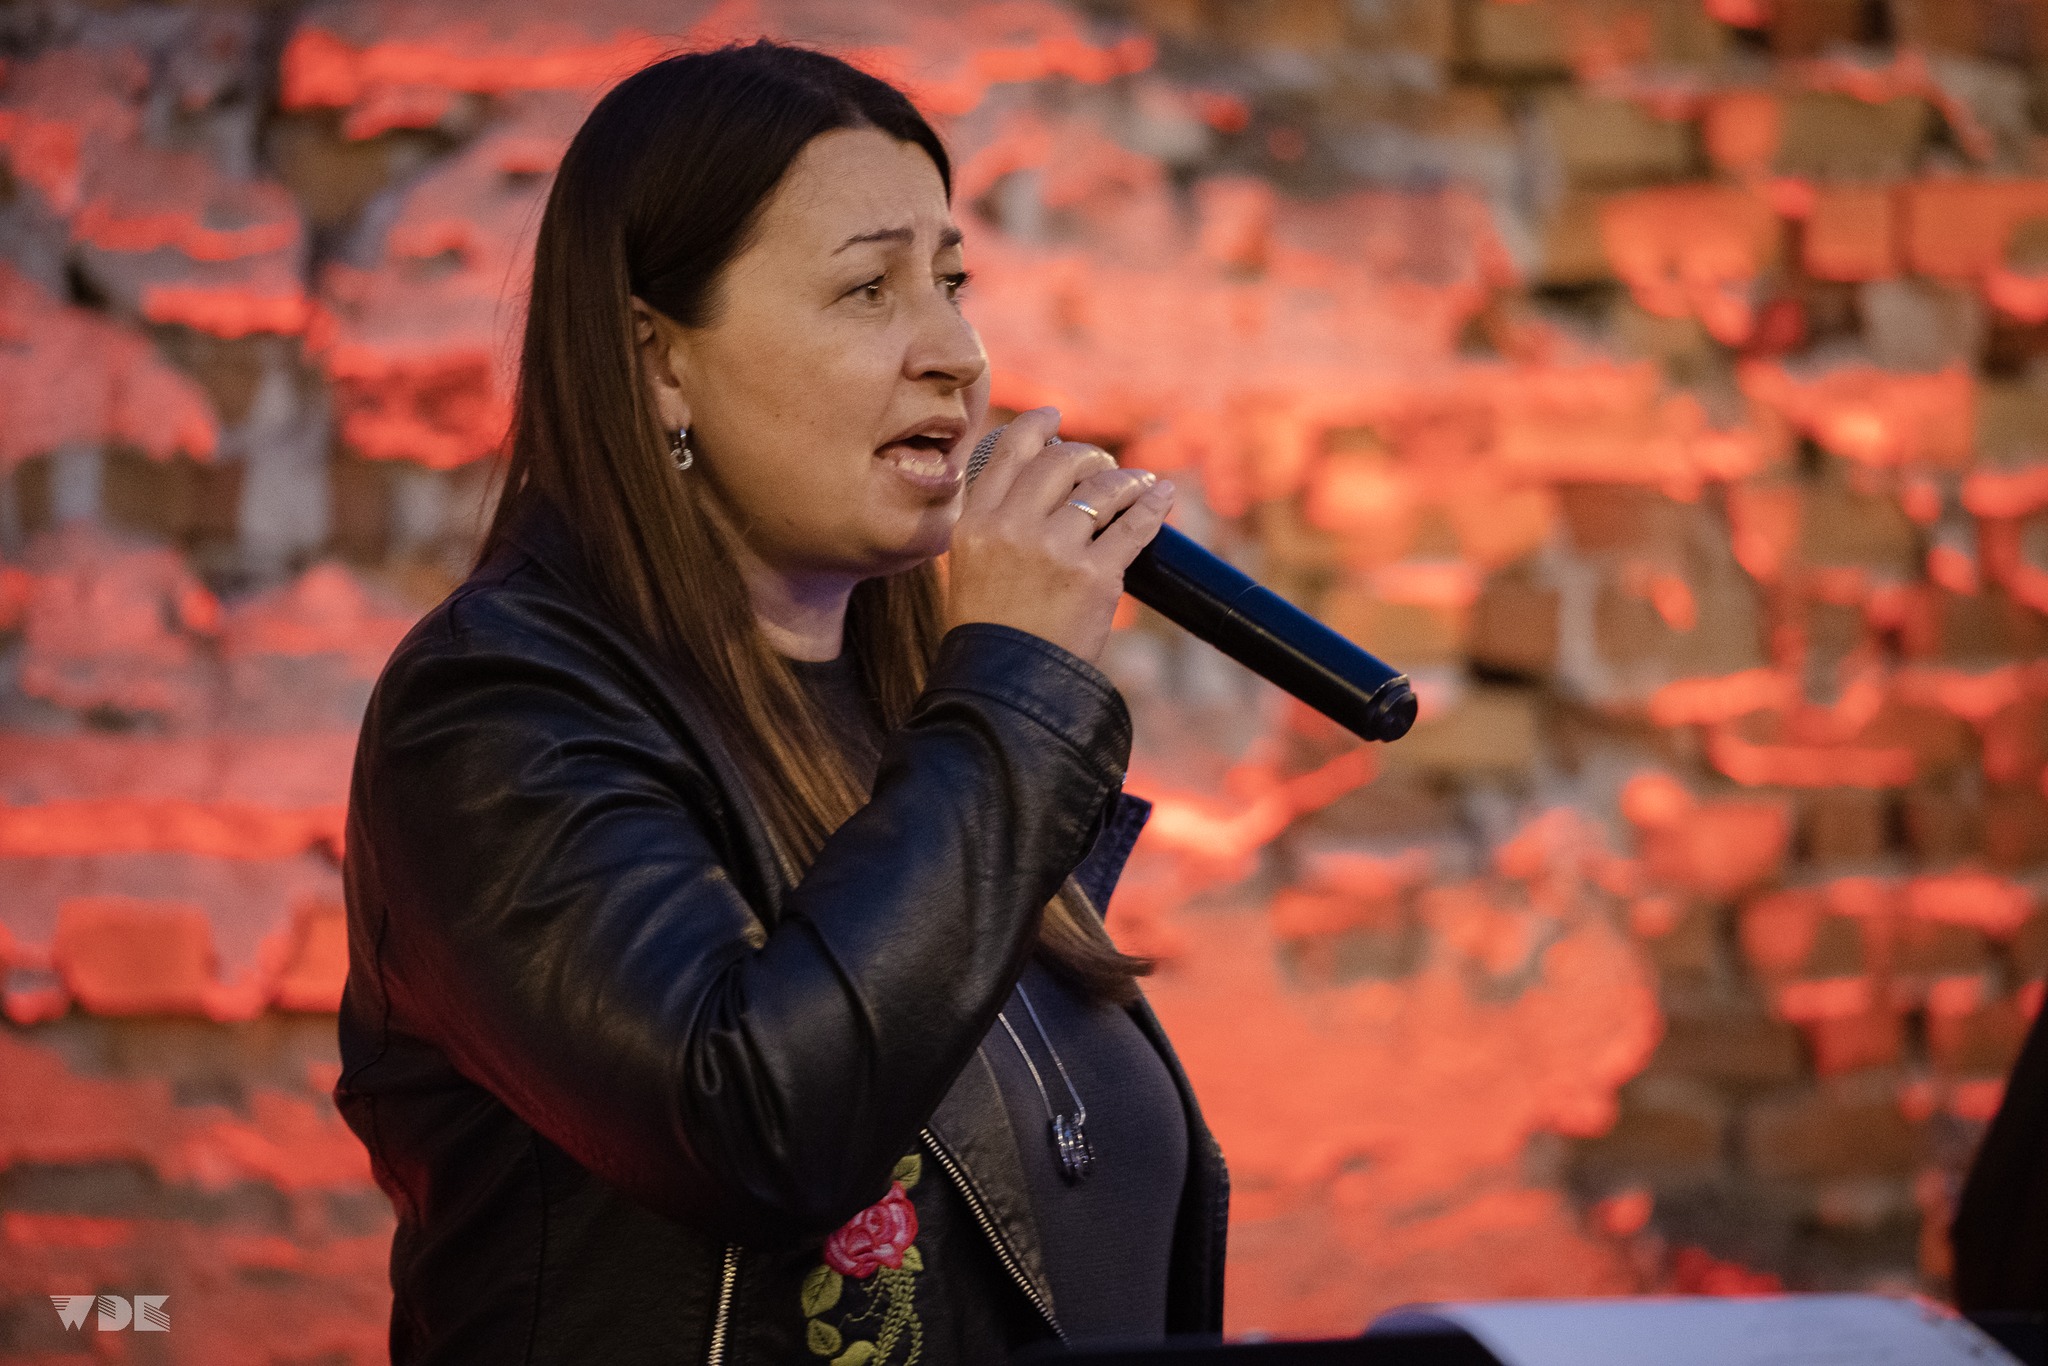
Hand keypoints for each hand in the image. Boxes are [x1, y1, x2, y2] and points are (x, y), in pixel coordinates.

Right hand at [942, 406, 1175, 666]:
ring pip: (1101, 488)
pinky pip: (1133, 524)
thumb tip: (1037, 485)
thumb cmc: (989, 635)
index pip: (1008, 452)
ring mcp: (1055, 549)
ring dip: (1125, 479)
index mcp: (976, 523)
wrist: (1004, 689)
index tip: (1055, 416)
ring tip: (1137, 483)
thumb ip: (995, 526)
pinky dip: (1152, 504)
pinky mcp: (1095, 575)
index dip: (1037, 426)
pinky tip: (1162, 495)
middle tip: (1102, 465)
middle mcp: (1012, 527)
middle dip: (1088, 456)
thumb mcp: (971, 569)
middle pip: (1060, 462)